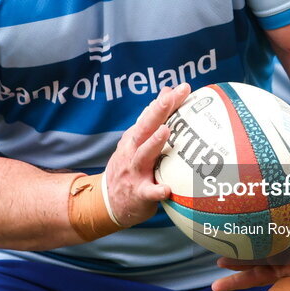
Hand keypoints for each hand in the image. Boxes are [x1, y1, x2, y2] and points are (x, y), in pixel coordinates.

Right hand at [102, 83, 190, 226]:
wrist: (107, 202)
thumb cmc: (130, 167)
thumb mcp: (136, 141)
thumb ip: (151, 120)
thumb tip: (167, 92)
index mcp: (134, 138)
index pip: (150, 116)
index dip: (165, 102)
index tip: (182, 88)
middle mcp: (132, 152)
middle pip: (144, 129)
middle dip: (157, 112)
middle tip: (171, 98)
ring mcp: (134, 172)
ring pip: (143, 155)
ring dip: (153, 142)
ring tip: (166, 130)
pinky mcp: (138, 194)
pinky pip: (148, 192)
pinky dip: (156, 190)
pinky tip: (167, 189)